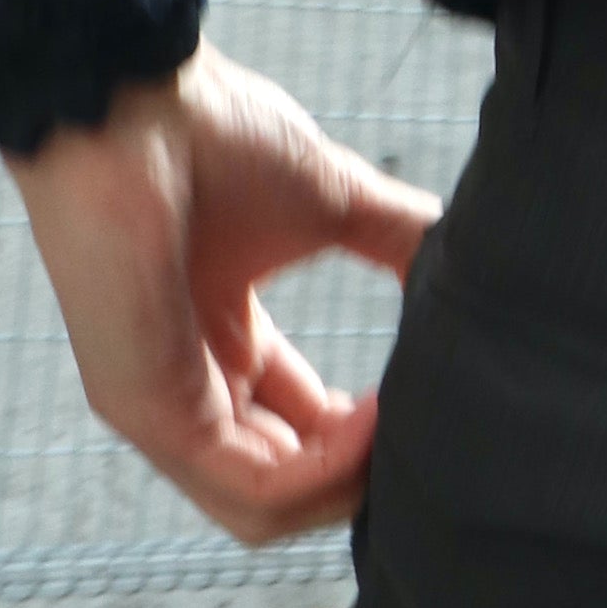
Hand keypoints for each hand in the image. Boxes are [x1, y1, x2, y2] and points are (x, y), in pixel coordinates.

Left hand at [5, 41, 436, 544]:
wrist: (133, 103)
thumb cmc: (208, 135)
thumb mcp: (337, 197)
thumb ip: (403, 237)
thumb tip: (473, 268)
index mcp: (223, 338)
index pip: (300, 429)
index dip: (367, 436)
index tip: (423, 402)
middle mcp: (191, 383)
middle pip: (287, 481)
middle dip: (364, 473)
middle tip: (422, 432)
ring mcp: (164, 407)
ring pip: (271, 505)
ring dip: (352, 480)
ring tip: (405, 424)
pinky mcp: (151, 412)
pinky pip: (253, 483)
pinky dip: (325, 470)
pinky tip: (372, 419)